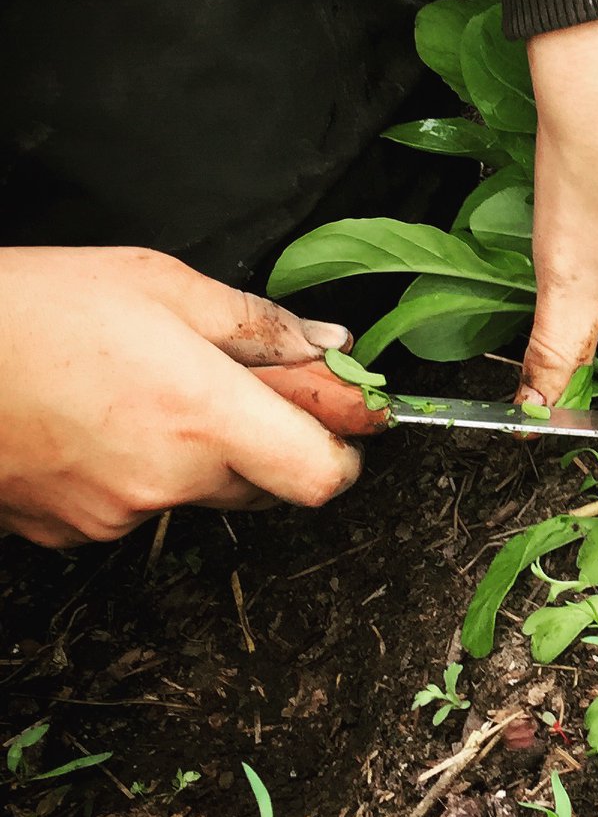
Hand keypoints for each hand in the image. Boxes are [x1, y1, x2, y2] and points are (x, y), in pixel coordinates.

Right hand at [0, 248, 364, 547]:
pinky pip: (137, 504)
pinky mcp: (72, 532)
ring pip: (199, 491)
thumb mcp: (158, 284)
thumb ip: (257, 324)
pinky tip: (97, 416)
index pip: (323, 475)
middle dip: (268, 435)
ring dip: (199, 450)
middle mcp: (169, 479)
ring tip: (141, 385)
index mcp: (204, 416)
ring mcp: (118, 514)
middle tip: (232, 376)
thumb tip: (328, 345)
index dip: (345, 447)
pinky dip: (138, 467)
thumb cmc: (28, 308)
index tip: (347, 416)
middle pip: (268, 481)